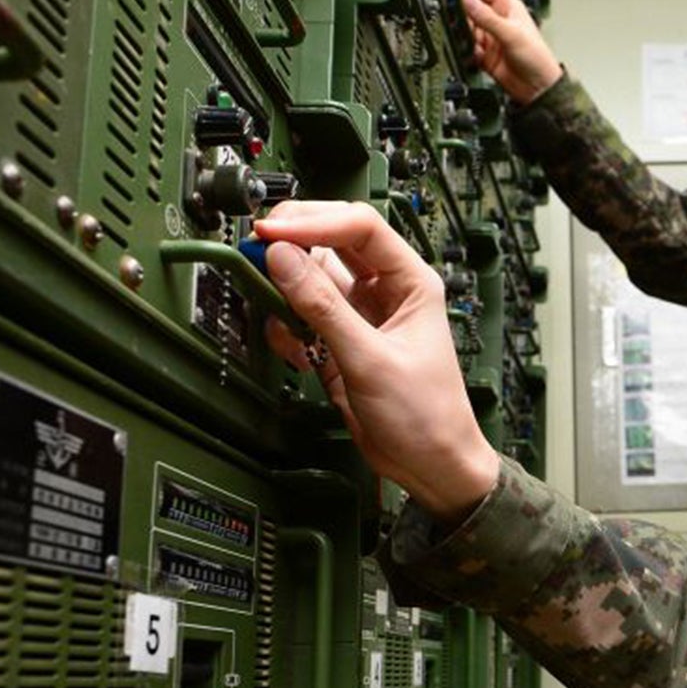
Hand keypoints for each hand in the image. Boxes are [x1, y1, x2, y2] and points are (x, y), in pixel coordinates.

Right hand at [255, 200, 500, 521]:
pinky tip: (291, 345)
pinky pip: (302, 316)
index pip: (359, 226)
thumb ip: (323, 308)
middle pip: (331, 241)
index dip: (314, 222)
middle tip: (257, 249)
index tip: (272, 233)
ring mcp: (359, 316)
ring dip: (285, 288)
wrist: (430, 465)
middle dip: (293, 242)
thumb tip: (283, 259)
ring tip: (272, 303)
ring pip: (310, 278)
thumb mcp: (371, 359)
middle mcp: (384, 291)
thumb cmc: (428, 415)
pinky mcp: (338, 342)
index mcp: (410, 281)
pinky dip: (287, 326)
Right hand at [461, 0, 563, 104]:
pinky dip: (466, 50)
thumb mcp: (511, 33)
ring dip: (464, 34)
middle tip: (463, 25)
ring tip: (472, 42)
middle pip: (469, 6)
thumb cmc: (537, 58)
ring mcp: (488, 35)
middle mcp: (495, 18)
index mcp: (506, 5)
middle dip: (463, 15)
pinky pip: (466, 46)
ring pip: (465, 27)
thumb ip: (486, 17)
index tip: (460, 0)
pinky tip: (476, 55)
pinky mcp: (483, 53)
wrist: (538, 89)